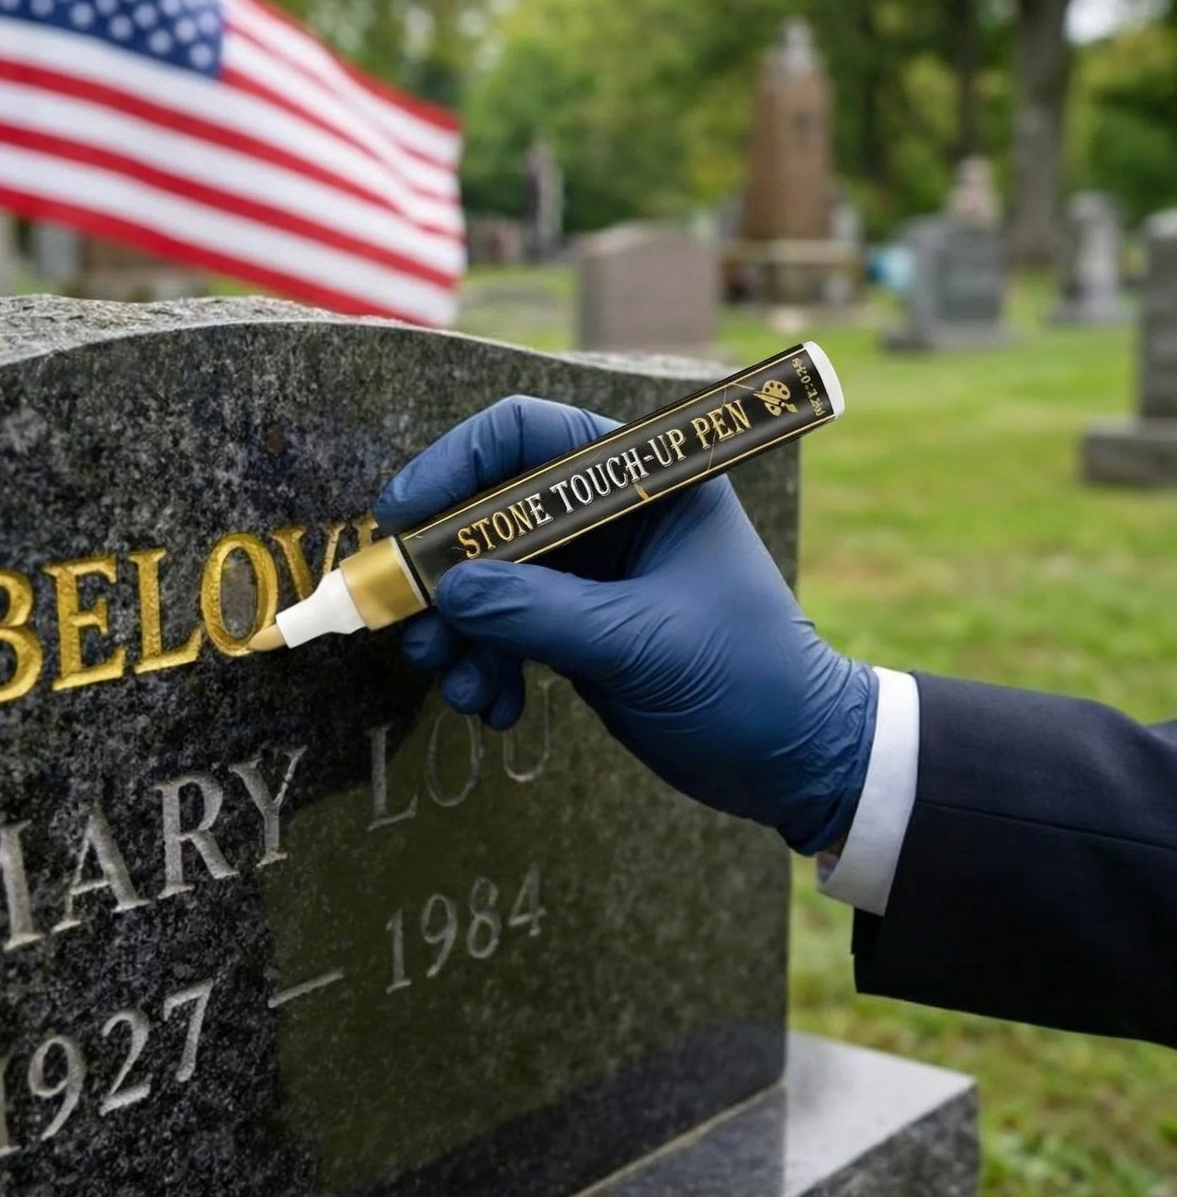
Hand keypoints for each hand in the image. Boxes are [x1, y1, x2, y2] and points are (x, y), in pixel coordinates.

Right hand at [374, 395, 876, 853]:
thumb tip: (451, 592)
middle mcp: (609, 510)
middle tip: (415, 626)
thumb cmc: (749, 681)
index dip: (455, 464)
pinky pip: (502, 624)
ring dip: (457, 628)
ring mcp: (589, 568)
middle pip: (490, 508)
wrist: (794, 761)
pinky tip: (494, 706)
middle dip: (444, 570)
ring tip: (457, 684)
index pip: (527, 435)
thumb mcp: (642, 644)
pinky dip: (484, 661)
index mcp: (646, 478)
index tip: (402, 517)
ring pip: (487, 573)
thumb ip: (541, 614)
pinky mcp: (575, 620)